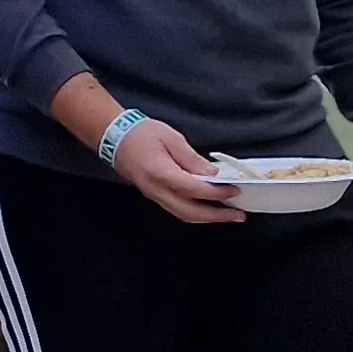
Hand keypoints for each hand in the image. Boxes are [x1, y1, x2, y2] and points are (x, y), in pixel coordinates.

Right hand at [115, 119, 244, 224]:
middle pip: (189, 211)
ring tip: (228, 215)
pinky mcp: (154, 195)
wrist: (114, 138)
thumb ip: (192, 159)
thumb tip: (212, 175)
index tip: (235, 190)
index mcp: (161, 173)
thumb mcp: (171, 138)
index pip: (193, 190)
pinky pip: (177, 209)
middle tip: (238, 215)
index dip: (216, 193)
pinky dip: (195, 212)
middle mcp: (156, 190)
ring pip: (183, 214)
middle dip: (216, 215)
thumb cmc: (142, 133)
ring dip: (207, 218)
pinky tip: (208, 208)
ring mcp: (154, 195)